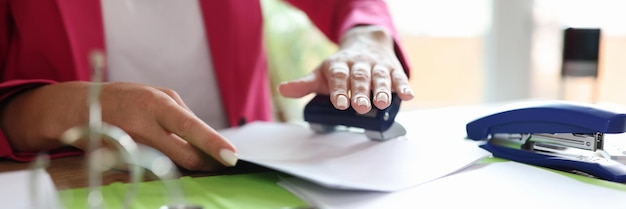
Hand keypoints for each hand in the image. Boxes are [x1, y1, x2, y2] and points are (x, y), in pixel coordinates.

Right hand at [0, 81, 236, 170]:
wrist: (80, 107)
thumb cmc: (127, 99)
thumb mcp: (157, 95)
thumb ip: (182, 116)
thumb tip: (207, 139)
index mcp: (157, 105)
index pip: (192, 128)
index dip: (214, 144)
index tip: (232, 157)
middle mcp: (144, 127)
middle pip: (186, 157)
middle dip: (206, 162)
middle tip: (216, 160)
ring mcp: (132, 147)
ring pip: (172, 167)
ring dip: (183, 163)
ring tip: (174, 147)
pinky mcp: (122, 163)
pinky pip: (154, 171)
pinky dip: (162, 165)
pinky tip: (153, 152)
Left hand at [278, 25, 413, 113]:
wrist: (366, 43)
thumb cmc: (341, 67)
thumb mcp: (322, 73)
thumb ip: (305, 84)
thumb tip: (282, 90)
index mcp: (339, 65)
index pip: (338, 76)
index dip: (339, 89)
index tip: (339, 103)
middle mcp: (358, 63)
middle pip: (360, 77)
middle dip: (360, 91)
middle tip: (360, 106)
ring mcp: (377, 66)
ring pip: (380, 77)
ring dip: (382, 90)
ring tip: (382, 103)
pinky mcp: (392, 69)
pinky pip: (399, 77)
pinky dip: (403, 86)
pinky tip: (407, 95)